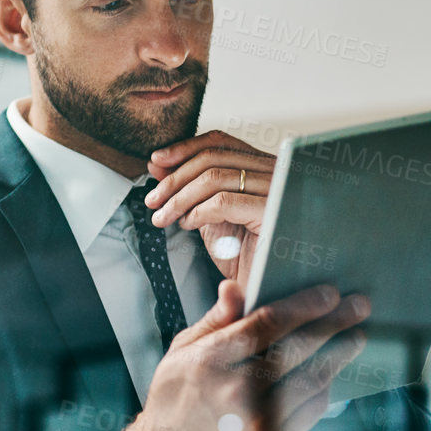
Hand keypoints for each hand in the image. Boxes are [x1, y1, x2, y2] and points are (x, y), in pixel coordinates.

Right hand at [106, 279, 369, 430]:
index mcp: (210, 361)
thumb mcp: (181, 353)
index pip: (268, 324)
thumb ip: (215, 321)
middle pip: (298, 349)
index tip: (329, 292)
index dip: (304, 305)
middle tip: (359, 305)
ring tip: (355, 336)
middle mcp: (235, 391)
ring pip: (312, 379)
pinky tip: (331, 372)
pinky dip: (325, 388)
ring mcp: (256, 423)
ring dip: (339, 354)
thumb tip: (236, 286)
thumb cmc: (175, 399)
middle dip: (334, 322)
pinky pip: (310, 410)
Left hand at [144, 129, 274, 287]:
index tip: (156, 162)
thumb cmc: (245, 254)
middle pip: (213, 157)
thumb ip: (190, 189)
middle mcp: (275, 172)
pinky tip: (187, 224)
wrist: (267, 288)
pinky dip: (197, 212)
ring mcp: (277, 189)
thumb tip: (158, 164)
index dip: (184, 148)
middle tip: (153, 200)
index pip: (221, 142)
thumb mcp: (212, 215)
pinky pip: (223, 203)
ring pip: (214, 178)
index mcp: (263, 167)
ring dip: (179, 198)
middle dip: (174, 178)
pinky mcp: (271, 212)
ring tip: (164, 217)